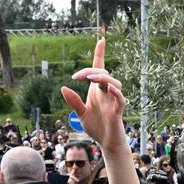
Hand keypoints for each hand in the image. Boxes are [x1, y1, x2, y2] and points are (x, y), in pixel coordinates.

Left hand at [62, 38, 126, 152]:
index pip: (99, 68)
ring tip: (90, 79)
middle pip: (102, 73)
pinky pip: (120, 98)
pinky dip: (115, 91)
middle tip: (77, 77)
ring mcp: (113, 101)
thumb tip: (63, 88)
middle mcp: (106, 93)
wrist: (106, 144)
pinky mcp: (118, 111)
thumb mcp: (81, 114)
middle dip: (90, 70)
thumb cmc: (96, 128)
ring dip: (102, 77)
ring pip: (114, 82)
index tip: (101, 40)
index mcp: (97, 91)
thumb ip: (74, 101)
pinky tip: (109, 87)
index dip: (100, 54)